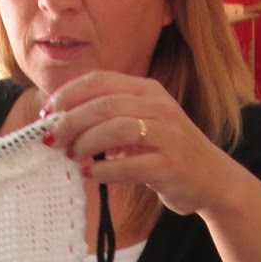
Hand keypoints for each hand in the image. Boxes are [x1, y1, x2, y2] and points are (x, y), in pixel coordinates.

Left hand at [36, 71, 235, 217]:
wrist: (213, 180)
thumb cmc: (166, 153)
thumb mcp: (140, 124)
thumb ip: (108, 119)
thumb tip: (59, 124)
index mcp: (148, 90)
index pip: (100, 81)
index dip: (68, 95)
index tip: (47, 114)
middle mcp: (159, 107)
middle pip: (104, 105)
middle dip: (71, 122)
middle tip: (53, 140)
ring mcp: (168, 135)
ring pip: (117, 129)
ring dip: (87, 143)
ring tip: (74, 157)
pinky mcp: (171, 165)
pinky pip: (131, 165)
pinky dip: (105, 170)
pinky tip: (91, 174)